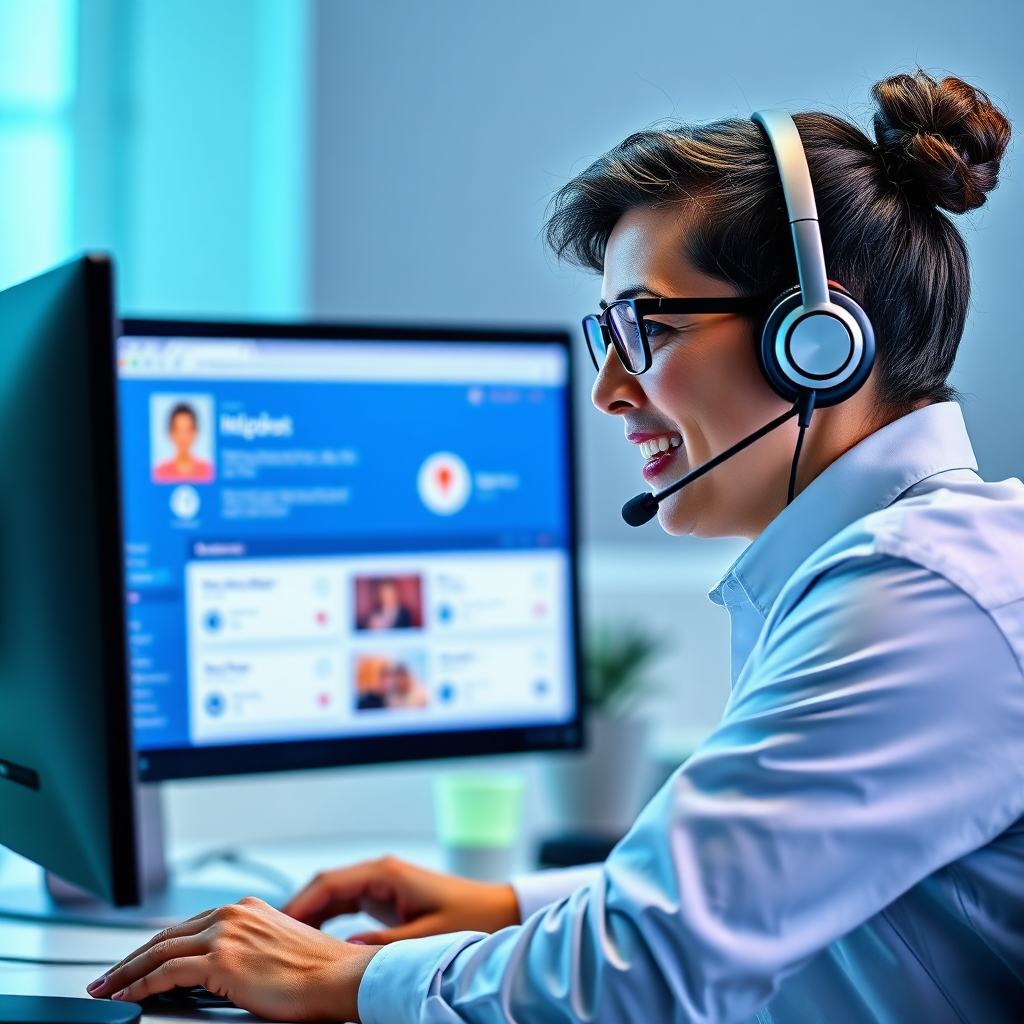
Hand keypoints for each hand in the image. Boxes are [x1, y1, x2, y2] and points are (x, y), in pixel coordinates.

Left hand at [86, 897, 378, 1021]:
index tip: (136, 962)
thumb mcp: (277, 947)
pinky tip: (128, 997)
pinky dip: (140, 985)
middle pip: (166, 935)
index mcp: (246, 909)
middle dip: (131, 958)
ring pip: (159, 951)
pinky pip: (166, 973)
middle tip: (107, 977)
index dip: (155, 947)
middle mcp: (233, 914)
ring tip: (106, 988)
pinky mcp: (222, 960)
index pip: (187, 927)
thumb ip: (246, 949)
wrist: (340, 977)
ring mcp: (226, 934)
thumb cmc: (318, 971)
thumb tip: (221, 971)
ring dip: (126, 972)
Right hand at [283, 855, 520, 942]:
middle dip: (296, 911)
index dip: (297, 904)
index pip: (328, 882)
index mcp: (386, 874)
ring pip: (333, 897)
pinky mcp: (386, 899)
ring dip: (309, 916)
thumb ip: (383, 947)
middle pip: (325, 887)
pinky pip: (345, 906)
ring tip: (283, 944)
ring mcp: (383, 885)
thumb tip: (344, 955)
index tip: (272, 926)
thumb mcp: (425, 938)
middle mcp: (380, 874)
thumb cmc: (471, 918)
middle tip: (268, 940)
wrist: (500, 911)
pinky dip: (326, 920)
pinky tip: (311, 942)